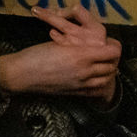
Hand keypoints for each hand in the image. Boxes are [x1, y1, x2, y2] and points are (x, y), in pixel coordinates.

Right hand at [0, 6, 120, 103]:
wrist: (22, 75)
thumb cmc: (36, 55)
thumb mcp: (57, 42)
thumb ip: (76, 43)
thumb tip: (89, 43)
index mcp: (80, 55)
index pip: (111, 52)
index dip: (114, 46)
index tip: (109, 42)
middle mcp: (85, 71)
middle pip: (112, 66)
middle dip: (113, 59)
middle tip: (108, 52)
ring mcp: (82, 84)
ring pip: (107, 79)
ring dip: (109, 71)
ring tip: (104, 64)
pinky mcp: (76, 93)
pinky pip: (97, 90)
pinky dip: (101, 84)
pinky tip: (96, 78)